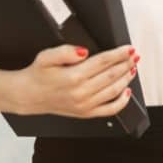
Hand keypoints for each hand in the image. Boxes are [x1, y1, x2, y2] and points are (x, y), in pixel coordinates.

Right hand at [6, 43, 137, 117]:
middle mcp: (81, 92)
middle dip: (126, 64)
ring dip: (126, 78)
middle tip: (135, 56)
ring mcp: (85, 105)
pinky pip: (109, 110)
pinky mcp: (85, 113)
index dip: (119, 54)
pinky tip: (127, 92)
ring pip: (114, 90)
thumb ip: (65, 51)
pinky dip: (122, 101)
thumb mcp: (46, 56)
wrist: (28, 96)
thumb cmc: (38, 75)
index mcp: (73, 76)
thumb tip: (83, 51)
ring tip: (132, 68)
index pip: (103, 62)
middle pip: (111, 75)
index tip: (129, 48)